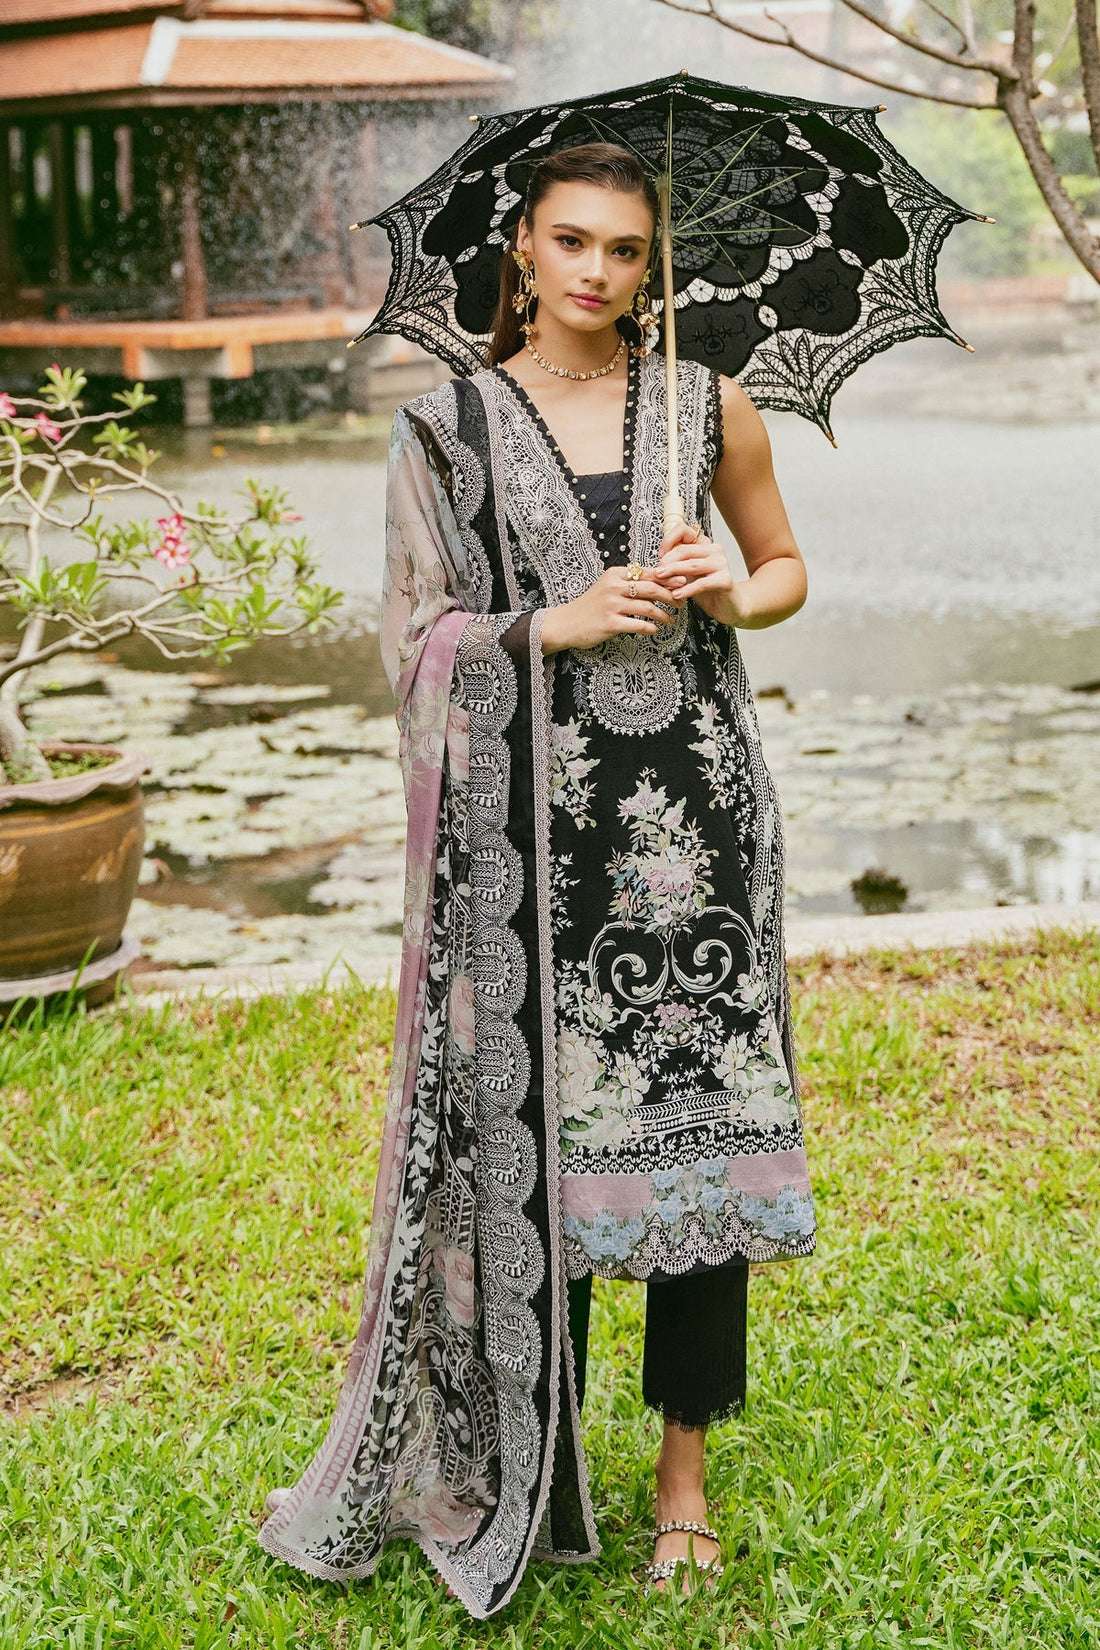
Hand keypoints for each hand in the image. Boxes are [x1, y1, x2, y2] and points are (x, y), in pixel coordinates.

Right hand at [540, 563, 684, 654]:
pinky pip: (638, 625)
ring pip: (647, 608)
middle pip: (651, 588)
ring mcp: (612, 605)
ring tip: (671, 620)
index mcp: (615, 574)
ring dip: (664, 615)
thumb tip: (656, 581)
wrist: (567, 623)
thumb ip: (628, 582)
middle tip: (682, 602)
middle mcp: (614, 587)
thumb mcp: (607, 587)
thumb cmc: (590, 606)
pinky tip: (655, 630)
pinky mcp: (610, 623)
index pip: (648, 573)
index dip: (668, 579)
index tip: (682, 583)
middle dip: (671, 596)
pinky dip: (650, 628)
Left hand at [656, 517, 749, 626]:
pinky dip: (687, 589)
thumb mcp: (687, 574)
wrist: (729, 606)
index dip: (668, 541)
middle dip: (667, 561)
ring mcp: (721, 564)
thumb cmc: (707, 590)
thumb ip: (675, 566)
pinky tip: (676, 595)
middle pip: (684, 550)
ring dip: (673, 572)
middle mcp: (714, 550)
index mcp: (704, 544)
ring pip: (691, 565)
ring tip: (661, 579)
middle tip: (656, 572)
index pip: (684, 531)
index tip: (659, 557)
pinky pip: (702, 583)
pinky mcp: (725, 580)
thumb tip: (654, 565)